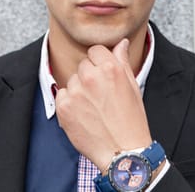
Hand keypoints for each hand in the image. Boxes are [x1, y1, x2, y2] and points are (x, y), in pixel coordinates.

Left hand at [55, 38, 151, 170]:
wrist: (122, 151)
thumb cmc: (131, 120)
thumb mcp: (132, 86)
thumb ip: (122, 61)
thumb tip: (120, 43)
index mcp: (111, 68)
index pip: (96, 50)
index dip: (100, 61)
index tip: (103, 73)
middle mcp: (91, 76)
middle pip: (83, 65)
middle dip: (90, 75)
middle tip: (101, 94)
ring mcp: (76, 92)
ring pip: (72, 80)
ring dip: (79, 89)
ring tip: (93, 107)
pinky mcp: (64, 107)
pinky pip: (61, 94)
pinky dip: (69, 102)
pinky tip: (83, 114)